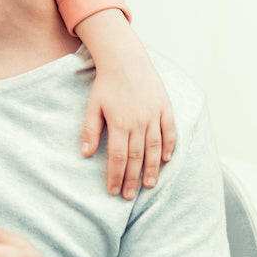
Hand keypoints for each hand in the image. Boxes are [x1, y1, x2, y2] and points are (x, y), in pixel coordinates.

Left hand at [75, 10, 176, 199]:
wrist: (125, 60)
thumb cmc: (105, 84)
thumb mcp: (93, 106)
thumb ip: (90, 130)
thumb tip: (86, 154)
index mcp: (120, 123)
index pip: (118, 157)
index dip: (116, 176)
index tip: (113, 191)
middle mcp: (139, 122)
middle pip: (136, 158)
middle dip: (132, 179)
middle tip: (128, 196)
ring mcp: (154, 116)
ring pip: (155, 149)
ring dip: (151, 169)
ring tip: (148, 185)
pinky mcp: (165, 108)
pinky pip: (170, 132)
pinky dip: (170, 147)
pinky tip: (166, 161)